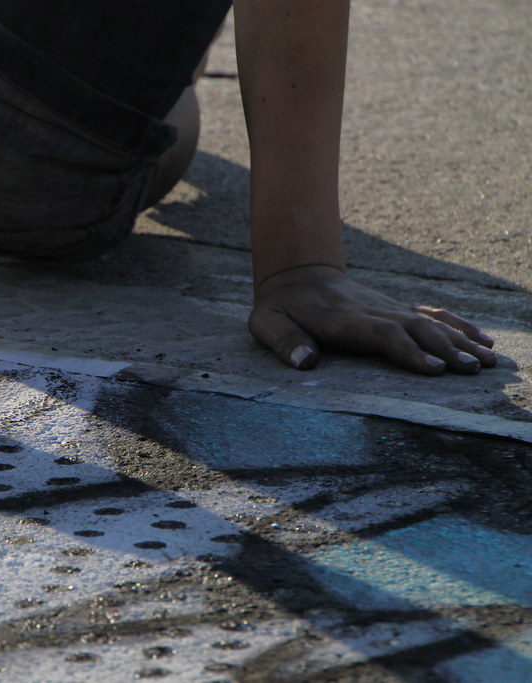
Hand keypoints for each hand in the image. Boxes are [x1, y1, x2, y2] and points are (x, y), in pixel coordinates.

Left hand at [249, 265, 496, 374]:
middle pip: (414, 329)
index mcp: (343, 320)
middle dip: (446, 349)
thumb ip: (284, 341)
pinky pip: (433, 315)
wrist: (296, 274)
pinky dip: (459, 326)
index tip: (433, 369)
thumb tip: (304, 363)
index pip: (381, 334)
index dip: (408, 350)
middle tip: (473, 371)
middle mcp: (372, 311)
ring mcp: (387, 308)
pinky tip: (484, 340)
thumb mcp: (267, 323)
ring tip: (489, 362)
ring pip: (430, 323)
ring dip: (461, 341)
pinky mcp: (395, 308)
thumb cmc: (280, 308)